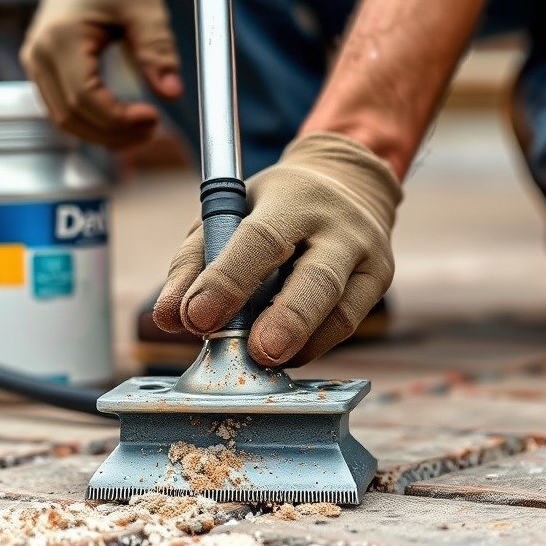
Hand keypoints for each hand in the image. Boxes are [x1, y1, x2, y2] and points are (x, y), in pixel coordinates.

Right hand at [22, 0, 181, 147]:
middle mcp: (39, 54)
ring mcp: (35, 64)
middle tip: (152, 128)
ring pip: (64, 121)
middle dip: (114, 133)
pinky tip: (121, 120)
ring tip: (142, 127)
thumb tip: (172, 92)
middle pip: (72, 117)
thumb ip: (157, 50)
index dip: (118, 119)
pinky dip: (92, 123)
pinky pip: (62, 110)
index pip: (85, 99)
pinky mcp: (41, 70)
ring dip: (103, 134)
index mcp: (61, 36)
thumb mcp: (144, 7)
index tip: (153, 117)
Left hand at [154, 133, 401, 366]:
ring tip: (265, 361)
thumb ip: (192, 263)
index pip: (260, 240)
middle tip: (257, 353)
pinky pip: (346, 322)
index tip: (196, 319)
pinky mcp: (378, 279)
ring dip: (301, 341)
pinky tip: (284, 355)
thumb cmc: (270, 207)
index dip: (227, 282)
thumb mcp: (225, 215)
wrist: (346, 184)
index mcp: (290, 199)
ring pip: (340, 308)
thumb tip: (168, 317)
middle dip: (286, 319)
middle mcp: (337, 224)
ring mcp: (366, 253)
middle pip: (316, 278)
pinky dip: (313, 345)